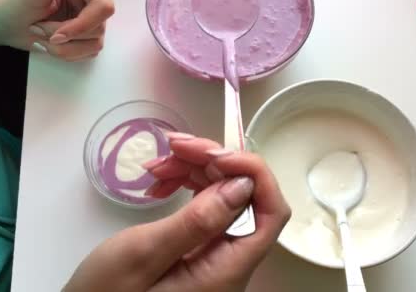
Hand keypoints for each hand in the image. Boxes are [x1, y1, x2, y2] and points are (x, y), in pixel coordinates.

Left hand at [0, 0, 114, 60]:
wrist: (3, 23)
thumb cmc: (15, 3)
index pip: (104, 7)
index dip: (83, 24)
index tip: (57, 34)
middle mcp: (92, 0)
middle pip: (98, 29)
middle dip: (66, 36)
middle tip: (40, 29)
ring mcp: (91, 21)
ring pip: (93, 44)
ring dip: (63, 47)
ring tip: (42, 35)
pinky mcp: (86, 38)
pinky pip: (88, 54)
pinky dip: (66, 53)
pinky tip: (50, 43)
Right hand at [64, 135, 290, 291]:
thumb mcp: (145, 254)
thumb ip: (197, 220)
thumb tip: (243, 184)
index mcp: (226, 269)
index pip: (270, 213)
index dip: (252, 173)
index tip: (214, 153)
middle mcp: (230, 263)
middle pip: (245, 198)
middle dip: (213, 163)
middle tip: (174, 146)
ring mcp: (215, 257)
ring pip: (223, 198)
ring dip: (195, 171)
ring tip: (158, 164)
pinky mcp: (199, 251)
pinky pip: (205, 209)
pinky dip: (186, 187)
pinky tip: (161, 181)